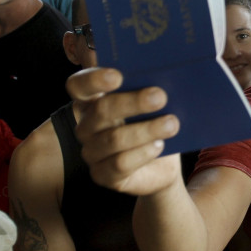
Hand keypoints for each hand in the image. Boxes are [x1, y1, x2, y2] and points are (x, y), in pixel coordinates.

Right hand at [68, 68, 181, 195]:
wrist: (162, 163)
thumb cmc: (155, 122)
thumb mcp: (154, 103)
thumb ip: (150, 87)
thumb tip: (162, 77)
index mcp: (93, 100)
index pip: (79, 85)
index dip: (93, 79)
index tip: (118, 76)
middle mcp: (87, 125)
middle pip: (101, 110)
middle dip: (133, 102)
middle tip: (160, 96)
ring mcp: (91, 151)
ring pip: (113, 139)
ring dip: (146, 130)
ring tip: (171, 123)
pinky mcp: (102, 175)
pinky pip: (119, 164)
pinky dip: (142, 153)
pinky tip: (159, 145)